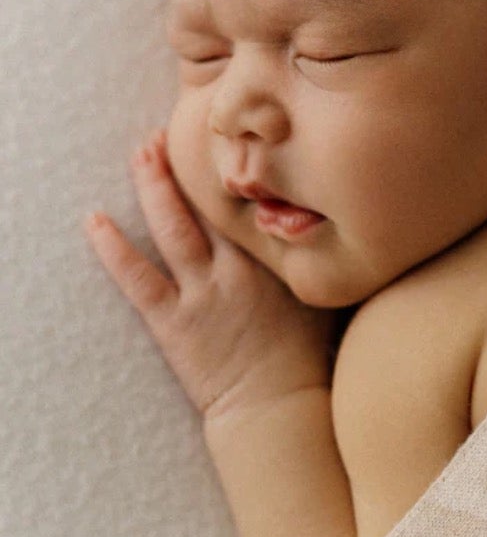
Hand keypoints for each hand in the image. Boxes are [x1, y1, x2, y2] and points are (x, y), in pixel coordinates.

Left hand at [84, 128, 338, 421]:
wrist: (277, 408)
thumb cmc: (309, 359)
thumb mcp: (325, 298)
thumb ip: (320, 259)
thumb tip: (340, 222)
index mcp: (275, 262)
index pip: (254, 201)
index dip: (237, 167)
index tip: (228, 137)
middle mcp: (237, 270)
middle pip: (209, 203)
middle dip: (189, 164)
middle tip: (172, 129)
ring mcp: (202, 295)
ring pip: (173, 228)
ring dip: (153, 187)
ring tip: (141, 151)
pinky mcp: (172, 322)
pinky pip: (138, 278)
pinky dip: (114, 249)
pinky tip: (95, 220)